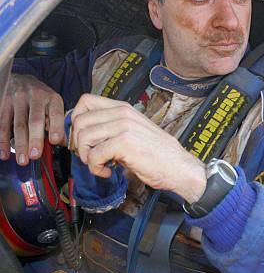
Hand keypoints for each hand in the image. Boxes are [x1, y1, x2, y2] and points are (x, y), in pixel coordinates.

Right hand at [0, 74, 65, 164]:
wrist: (20, 81)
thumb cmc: (41, 99)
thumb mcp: (53, 105)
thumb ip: (56, 122)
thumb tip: (62, 143)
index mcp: (52, 98)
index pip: (55, 113)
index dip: (56, 127)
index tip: (55, 141)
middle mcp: (35, 97)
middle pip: (35, 121)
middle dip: (35, 140)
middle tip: (35, 156)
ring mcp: (17, 99)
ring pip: (18, 124)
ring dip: (19, 144)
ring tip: (22, 160)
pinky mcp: (4, 103)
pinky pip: (3, 123)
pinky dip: (3, 140)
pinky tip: (4, 153)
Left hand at [70, 94, 206, 202]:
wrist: (179, 167)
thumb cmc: (157, 154)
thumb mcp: (134, 131)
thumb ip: (112, 126)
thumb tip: (83, 132)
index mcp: (124, 108)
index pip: (85, 101)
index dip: (76, 120)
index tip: (84, 138)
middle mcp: (123, 113)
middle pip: (79, 120)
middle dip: (78, 143)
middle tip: (91, 156)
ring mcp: (124, 127)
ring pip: (83, 137)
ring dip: (86, 157)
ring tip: (100, 165)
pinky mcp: (125, 143)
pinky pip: (93, 155)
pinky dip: (96, 168)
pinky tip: (108, 172)